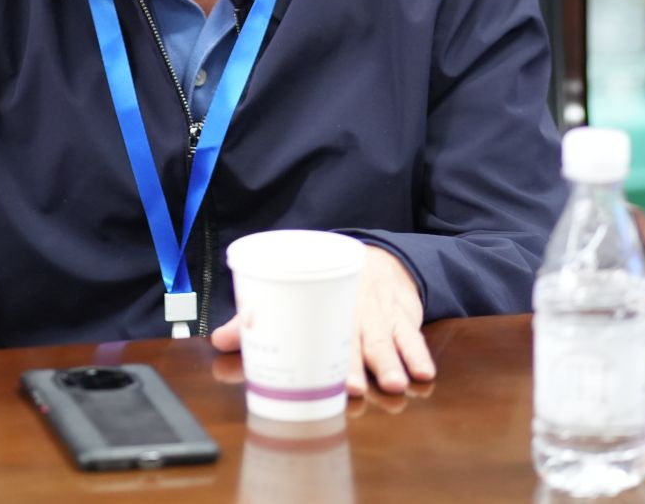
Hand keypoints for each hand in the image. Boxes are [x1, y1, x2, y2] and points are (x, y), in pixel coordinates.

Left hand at [212, 244, 434, 396]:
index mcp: (325, 296)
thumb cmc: (327, 285)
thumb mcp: (295, 293)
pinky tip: (425, 372)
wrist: (378, 256)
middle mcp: (356, 303)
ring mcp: (383, 310)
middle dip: (363, 362)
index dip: (328, 350)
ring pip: (388, 336)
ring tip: (398, 384)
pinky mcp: (404, 314)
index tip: (334, 378)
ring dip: (394, 360)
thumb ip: (258, 317)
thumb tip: (219, 340)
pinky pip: (413, 333)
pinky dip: (420, 352)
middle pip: (360, 335)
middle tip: (361, 387)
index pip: (325, 323)